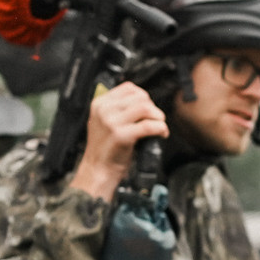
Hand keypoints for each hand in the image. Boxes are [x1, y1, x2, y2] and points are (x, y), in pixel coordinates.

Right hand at [67, 82, 168, 201]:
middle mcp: (104, 110)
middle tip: (155, 121)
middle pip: (140, 97)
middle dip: (153, 108)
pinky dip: (160, 128)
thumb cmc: (105, 149)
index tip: (148, 110)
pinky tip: (161, 134)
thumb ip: (119, 109)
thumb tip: (144, 102)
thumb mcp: (104, 122)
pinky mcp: (121, 135)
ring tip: (159, 127)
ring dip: (158, 117)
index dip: (144, 98)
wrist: (98, 171)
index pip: (129, 88)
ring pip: (146, 108)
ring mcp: (111, 122)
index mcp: (100, 103)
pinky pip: (149, 125)